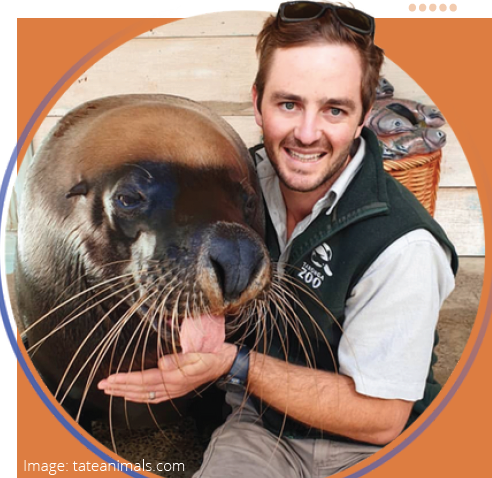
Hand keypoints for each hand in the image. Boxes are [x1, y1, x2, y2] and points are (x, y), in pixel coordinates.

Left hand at [97, 342, 236, 403]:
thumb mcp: (199, 353)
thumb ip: (180, 359)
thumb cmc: (213, 354)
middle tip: (102, 386)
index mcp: (176, 377)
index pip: (144, 379)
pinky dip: (141, 397)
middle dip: (120, 388)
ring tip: (111, 391)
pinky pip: (155, 397)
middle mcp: (173, 386)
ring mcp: (175, 390)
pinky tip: (134, 396)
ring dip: (126, 393)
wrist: (226, 362)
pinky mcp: (178, 389)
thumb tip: (161, 363)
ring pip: (145, 395)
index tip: (110, 378)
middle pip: (141, 389)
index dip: (126, 379)